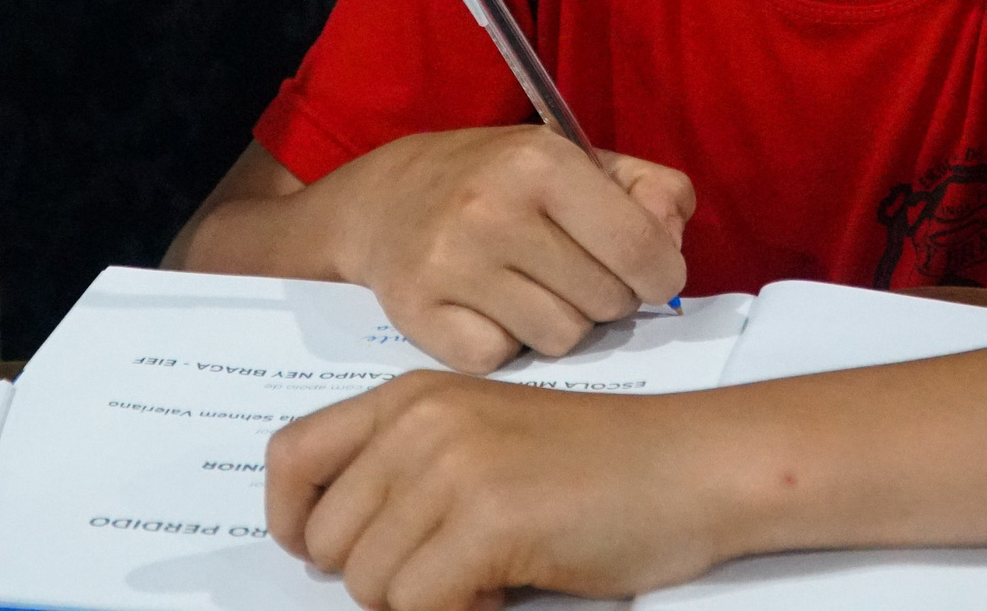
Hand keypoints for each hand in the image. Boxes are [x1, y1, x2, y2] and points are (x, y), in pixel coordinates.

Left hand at [269, 371, 727, 610]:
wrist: (695, 465)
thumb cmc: (602, 465)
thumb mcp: (483, 440)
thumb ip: (406, 471)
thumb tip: (325, 547)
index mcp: (410, 396)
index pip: (291, 454)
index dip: (290, 519)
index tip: (315, 555)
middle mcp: (419, 421)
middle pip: (327, 540)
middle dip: (381, 579)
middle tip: (453, 570)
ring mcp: (452, 467)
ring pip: (369, 585)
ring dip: (424, 602)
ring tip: (489, 574)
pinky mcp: (488, 520)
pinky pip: (419, 606)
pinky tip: (506, 589)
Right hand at [313, 125, 693, 371]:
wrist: (381, 200)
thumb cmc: (496, 182)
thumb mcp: (574, 160)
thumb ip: (647, 191)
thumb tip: (672, 244)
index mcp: (541, 162)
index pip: (642, 249)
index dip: (661, 275)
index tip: (647, 275)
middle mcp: (492, 211)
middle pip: (607, 301)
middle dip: (605, 297)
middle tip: (573, 274)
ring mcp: (451, 267)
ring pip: (562, 339)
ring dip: (560, 323)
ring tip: (532, 291)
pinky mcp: (420, 316)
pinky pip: (504, 360)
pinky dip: (506, 345)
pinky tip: (489, 311)